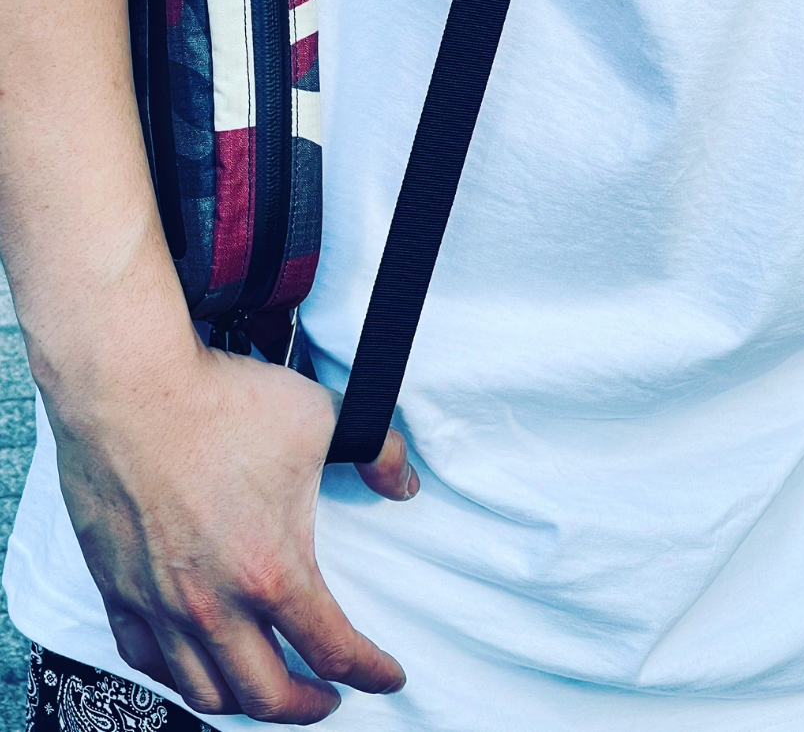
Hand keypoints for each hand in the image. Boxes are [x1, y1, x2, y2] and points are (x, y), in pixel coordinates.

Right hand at [48, 335, 416, 723]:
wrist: (129, 386)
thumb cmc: (223, 401)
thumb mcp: (322, 417)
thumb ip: (377, 452)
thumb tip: (403, 483)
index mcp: (270, 570)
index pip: (333, 650)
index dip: (372, 672)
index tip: (389, 677)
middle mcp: (212, 604)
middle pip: (268, 696)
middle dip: (310, 708)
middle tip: (331, 699)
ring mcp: (158, 603)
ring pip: (205, 691)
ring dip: (246, 702)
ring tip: (269, 689)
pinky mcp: (116, 588)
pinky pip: (146, 661)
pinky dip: (179, 676)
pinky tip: (196, 663)